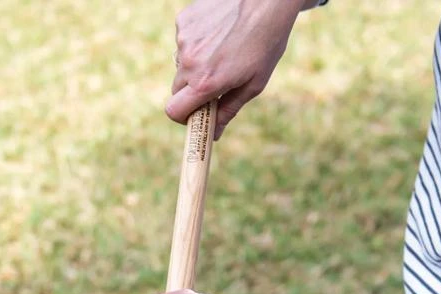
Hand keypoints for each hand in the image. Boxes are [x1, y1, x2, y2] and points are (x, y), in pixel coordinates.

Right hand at [168, 0, 303, 138]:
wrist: (266, 0)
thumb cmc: (265, 42)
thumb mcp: (253, 84)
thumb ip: (229, 110)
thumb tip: (214, 134)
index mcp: (205, 82)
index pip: (174, 111)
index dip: (184, 117)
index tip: (197, 115)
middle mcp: (189, 62)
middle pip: (176, 90)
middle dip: (191, 93)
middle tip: (213, 87)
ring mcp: (184, 39)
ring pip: (181, 65)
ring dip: (195, 66)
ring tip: (222, 52)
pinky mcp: (184, 21)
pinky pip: (184, 43)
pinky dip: (196, 44)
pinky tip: (217, 34)